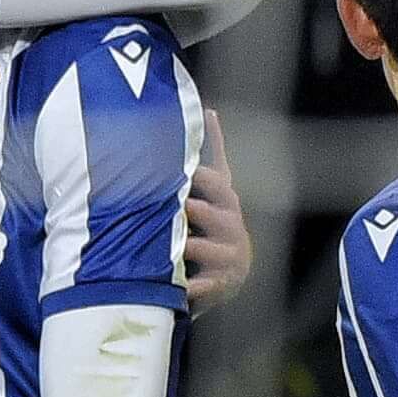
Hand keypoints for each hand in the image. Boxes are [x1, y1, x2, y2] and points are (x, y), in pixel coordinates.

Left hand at [177, 153, 252, 310]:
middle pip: (208, 212)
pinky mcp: (219, 285)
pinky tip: (176, 287)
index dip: (195, 177)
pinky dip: (188, 287)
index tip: (177, 173)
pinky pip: (201, 286)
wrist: (230, 273)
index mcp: (226, 201)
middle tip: (171, 205)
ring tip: (166, 244)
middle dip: (190, 209)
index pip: (214, 181)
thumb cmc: (214, 223)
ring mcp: (227, 256)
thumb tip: (209, 109)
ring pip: (200, 248)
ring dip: (183, 246)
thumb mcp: (216, 189)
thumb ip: (212, 152)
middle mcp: (231, 227)